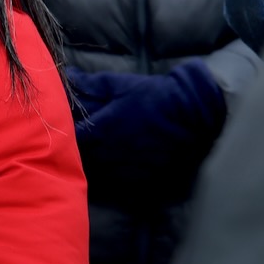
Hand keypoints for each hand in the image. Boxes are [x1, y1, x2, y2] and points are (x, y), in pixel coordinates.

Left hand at [66, 63, 226, 207]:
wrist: (197, 116)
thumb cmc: (156, 97)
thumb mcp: (121, 85)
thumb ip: (91, 84)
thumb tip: (70, 78)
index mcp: (101, 131)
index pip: (70, 140)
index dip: (66, 134)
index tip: (68, 127)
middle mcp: (110, 156)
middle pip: (82, 160)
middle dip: (78, 151)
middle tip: (85, 141)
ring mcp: (127, 172)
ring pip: (100, 175)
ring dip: (96, 166)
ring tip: (102, 154)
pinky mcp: (145, 183)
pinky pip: (121, 185)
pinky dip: (116, 177)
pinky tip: (120, 167)